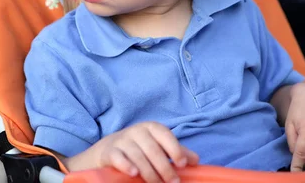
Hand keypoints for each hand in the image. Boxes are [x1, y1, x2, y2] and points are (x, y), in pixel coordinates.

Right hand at [68, 122, 198, 182]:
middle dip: (164, 167)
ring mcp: (122, 140)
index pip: (165, 134)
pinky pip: (118, 157)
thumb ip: (176, 151)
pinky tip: (134, 173)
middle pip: (152, 149)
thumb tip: (196, 161)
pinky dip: (126, 165)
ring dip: (149, 172)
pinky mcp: (110, 151)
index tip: (182, 164)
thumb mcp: (158, 145)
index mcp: (151, 128)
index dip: (174, 148)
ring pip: (137, 156)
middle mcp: (137, 131)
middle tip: (173, 182)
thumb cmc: (139, 147)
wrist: (108, 149)